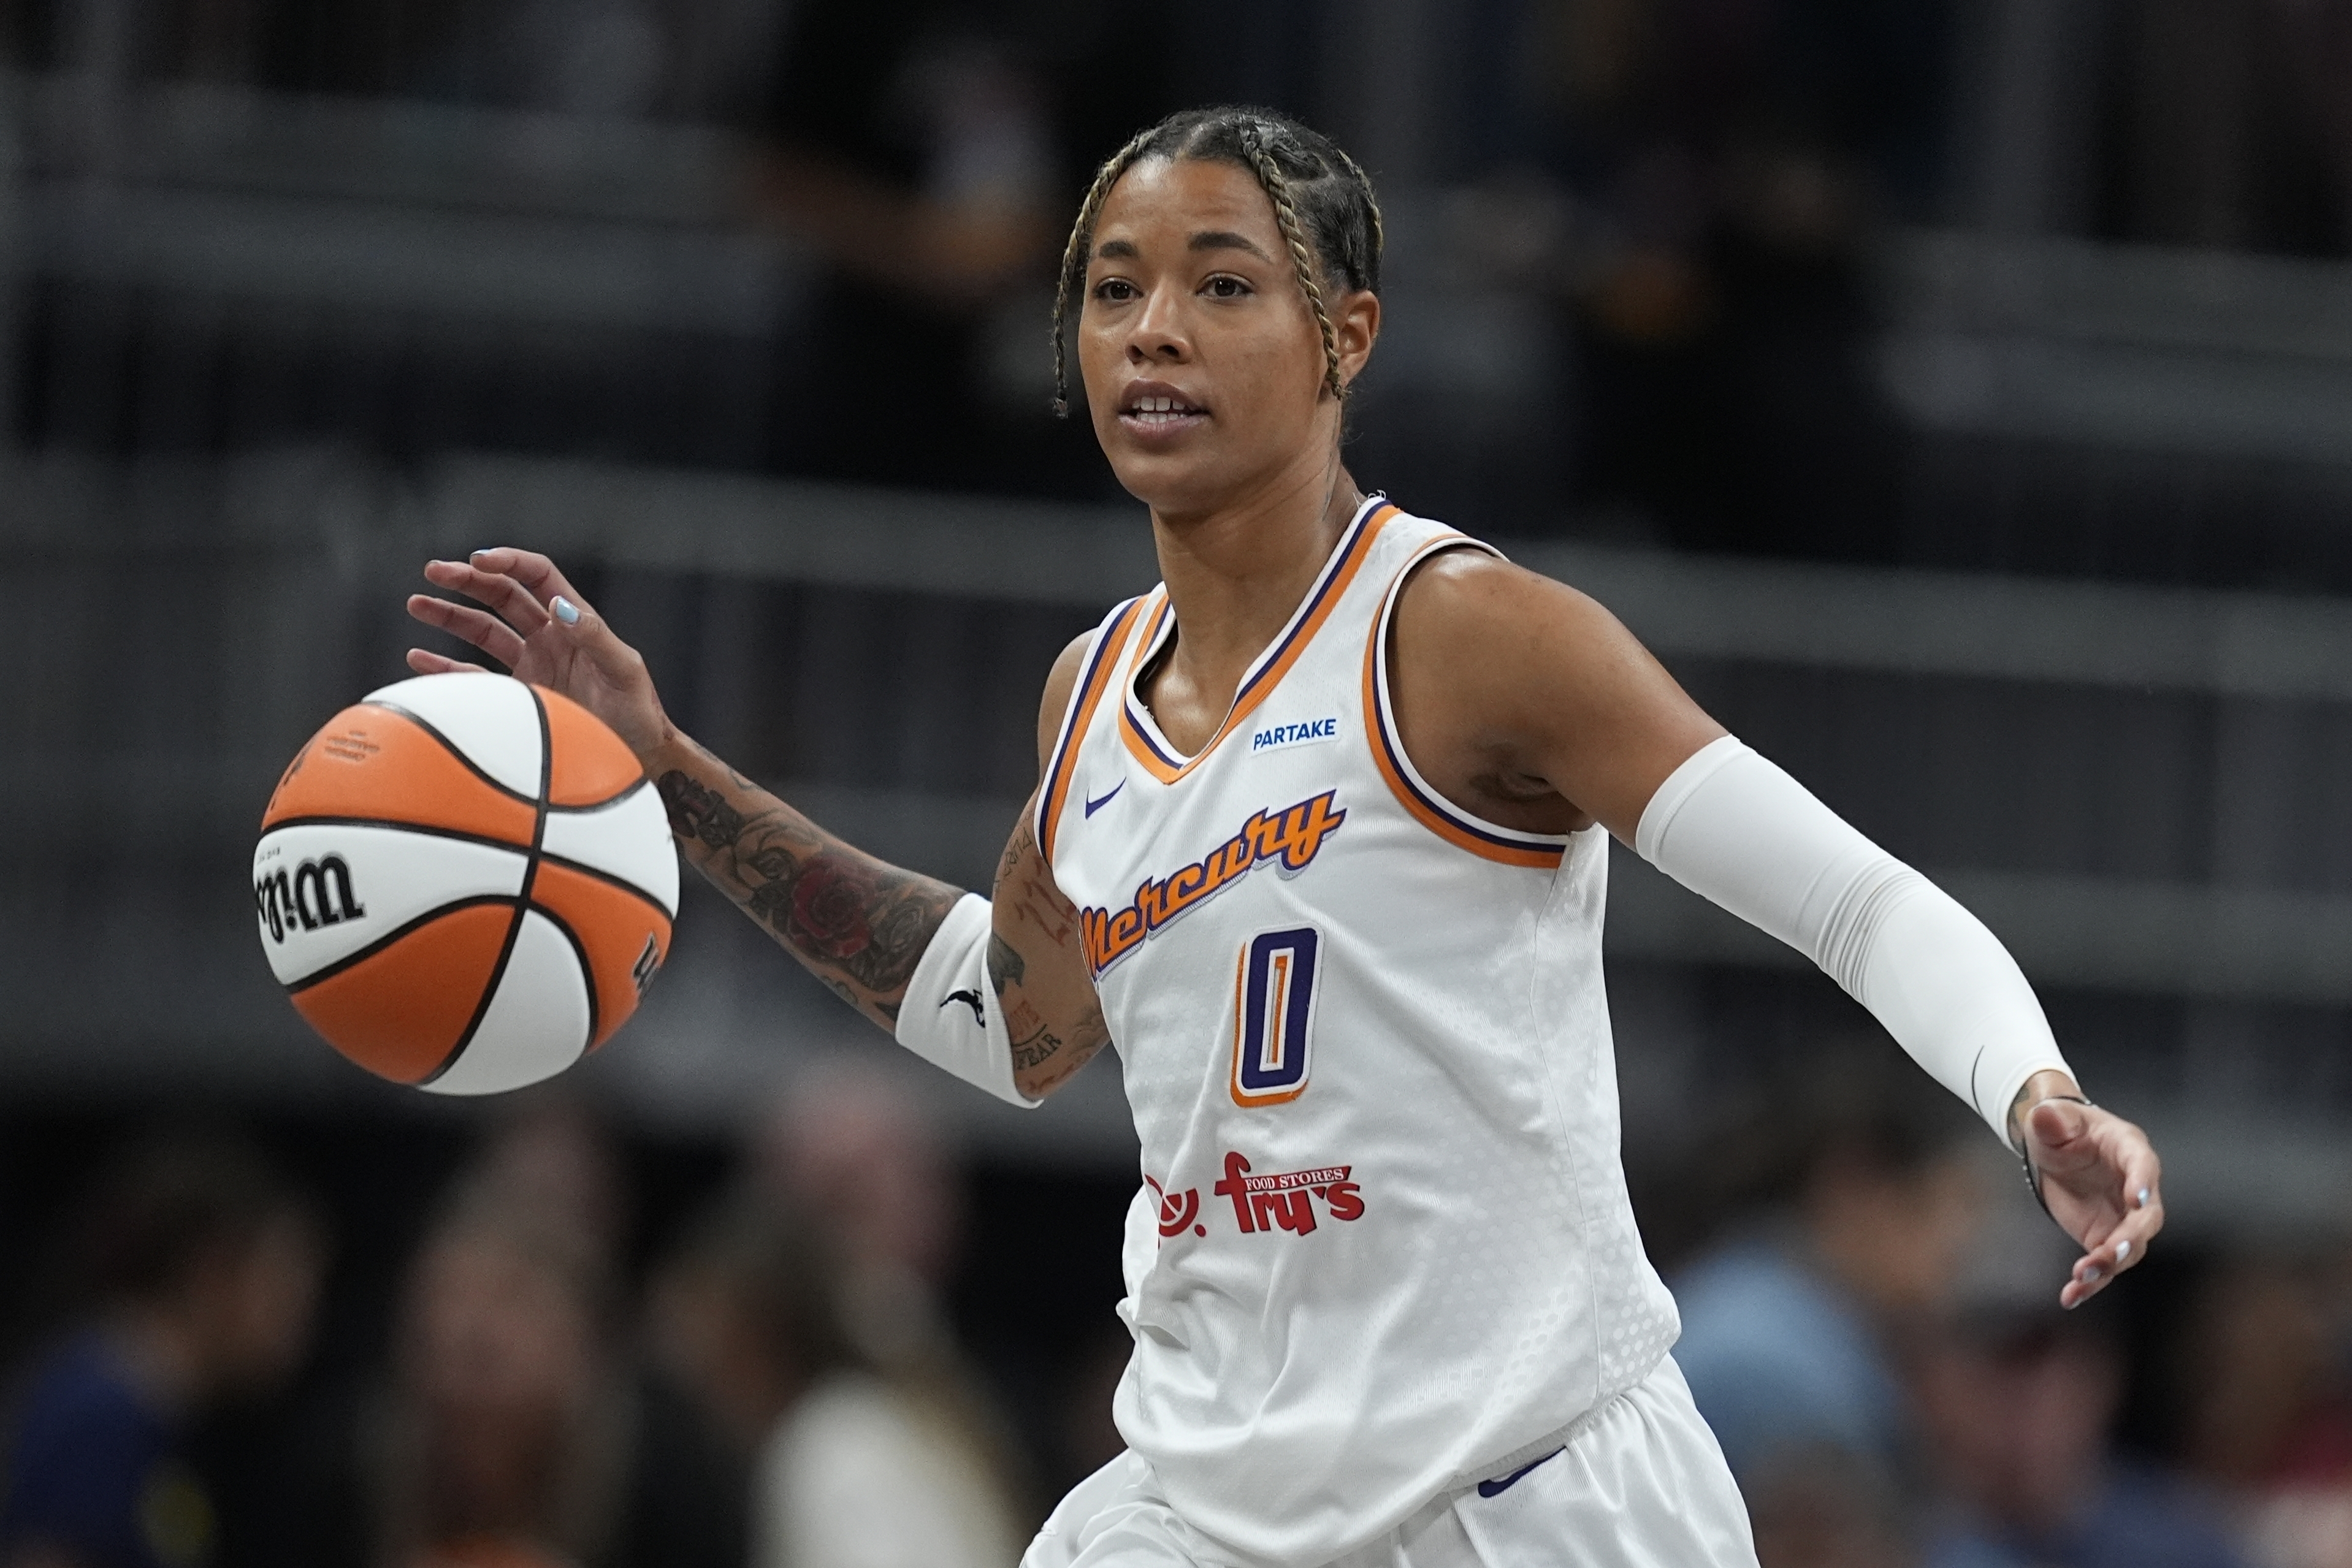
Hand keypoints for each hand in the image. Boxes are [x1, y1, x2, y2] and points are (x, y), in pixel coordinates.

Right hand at [405, 548, 671, 758]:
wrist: (635, 755)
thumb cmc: (638, 711)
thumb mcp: (622, 670)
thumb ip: (593, 636)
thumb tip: (558, 606)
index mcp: (574, 622)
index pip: (537, 577)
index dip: (509, 562)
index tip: (479, 559)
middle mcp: (548, 637)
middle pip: (501, 596)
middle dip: (468, 580)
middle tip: (434, 571)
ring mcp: (531, 665)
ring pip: (482, 630)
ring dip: (450, 614)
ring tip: (416, 603)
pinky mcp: (518, 696)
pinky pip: (475, 675)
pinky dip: (445, 667)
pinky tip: (419, 657)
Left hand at [2013, 1076, 2164, 1309]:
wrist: (2052, 1148)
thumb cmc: (2059, 1126)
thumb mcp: (2051, 1118)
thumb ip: (2052, 1119)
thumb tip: (2045, 1117)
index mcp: (2129, 1149)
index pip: (2144, 1166)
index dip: (2143, 1183)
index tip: (2135, 1199)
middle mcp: (2135, 1188)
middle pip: (2144, 1219)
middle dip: (2130, 1238)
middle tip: (2112, 1253)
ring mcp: (2123, 1217)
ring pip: (2128, 1250)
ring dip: (2108, 1266)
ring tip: (2081, 1279)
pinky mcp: (2104, 1237)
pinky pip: (2103, 1264)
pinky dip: (2089, 1282)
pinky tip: (2070, 1297)